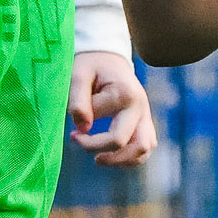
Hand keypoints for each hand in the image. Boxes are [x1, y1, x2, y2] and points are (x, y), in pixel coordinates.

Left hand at [70, 50, 156, 166]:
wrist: (106, 57)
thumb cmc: (89, 66)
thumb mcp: (77, 76)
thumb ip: (78, 102)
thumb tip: (83, 129)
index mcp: (126, 95)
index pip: (108, 130)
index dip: (86, 136)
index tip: (72, 132)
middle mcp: (141, 107)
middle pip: (133, 144)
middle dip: (106, 154)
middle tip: (82, 145)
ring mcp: (146, 114)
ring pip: (144, 149)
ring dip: (121, 160)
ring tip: (99, 159)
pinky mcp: (144, 121)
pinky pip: (145, 146)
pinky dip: (130, 157)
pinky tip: (110, 156)